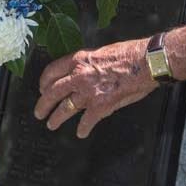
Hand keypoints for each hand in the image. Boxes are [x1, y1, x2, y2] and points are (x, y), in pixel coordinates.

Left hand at [34, 38, 156, 137]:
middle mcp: (79, 76)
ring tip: (51, 125)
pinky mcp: (101, 106)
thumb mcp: (101, 52)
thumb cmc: (129, 54)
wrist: (146, 63)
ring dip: (56, 118)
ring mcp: (88, 92)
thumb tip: (81, 74)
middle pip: (52, 93)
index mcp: (78, 60)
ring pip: (65, 108)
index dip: (43, 82)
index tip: (42, 89)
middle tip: (38, 113)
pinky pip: (86, 121)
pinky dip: (83, 129)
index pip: (51, 71)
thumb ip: (87, 64)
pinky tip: (81, 133)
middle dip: (43, 104)